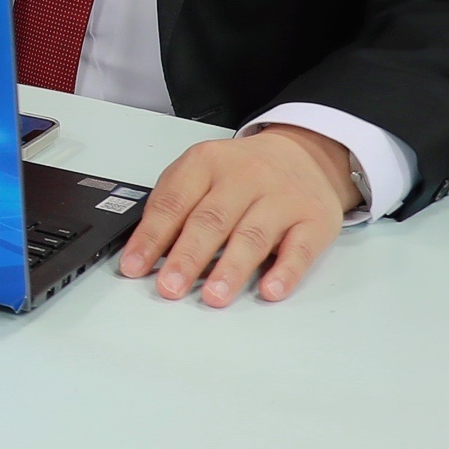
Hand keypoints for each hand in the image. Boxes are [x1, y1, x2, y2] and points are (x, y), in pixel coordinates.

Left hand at [119, 125, 362, 307]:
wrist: (304, 153)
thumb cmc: (242, 172)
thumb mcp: (201, 171)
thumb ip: (174, 204)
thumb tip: (147, 250)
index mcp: (208, 163)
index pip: (174, 202)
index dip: (151, 237)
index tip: (134, 267)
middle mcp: (246, 177)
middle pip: (212, 220)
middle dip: (188, 257)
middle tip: (170, 287)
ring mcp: (282, 198)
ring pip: (253, 235)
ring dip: (231, 269)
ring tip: (213, 295)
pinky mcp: (314, 220)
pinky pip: (300, 249)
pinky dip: (285, 271)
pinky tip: (269, 289)